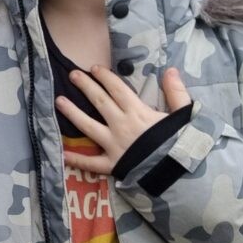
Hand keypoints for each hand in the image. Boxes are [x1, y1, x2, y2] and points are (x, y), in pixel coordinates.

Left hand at [58, 66, 190, 174]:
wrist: (180, 173)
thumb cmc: (182, 143)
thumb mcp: (184, 115)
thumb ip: (176, 92)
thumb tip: (171, 70)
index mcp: (137, 112)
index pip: (117, 89)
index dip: (105, 77)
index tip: (94, 68)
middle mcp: (121, 125)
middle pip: (99, 101)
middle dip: (86, 86)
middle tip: (72, 75)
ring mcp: (114, 145)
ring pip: (88, 126)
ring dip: (72, 113)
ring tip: (58, 101)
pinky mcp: (112, 164)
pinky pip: (91, 163)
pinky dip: (76, 159)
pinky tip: (62, 153)